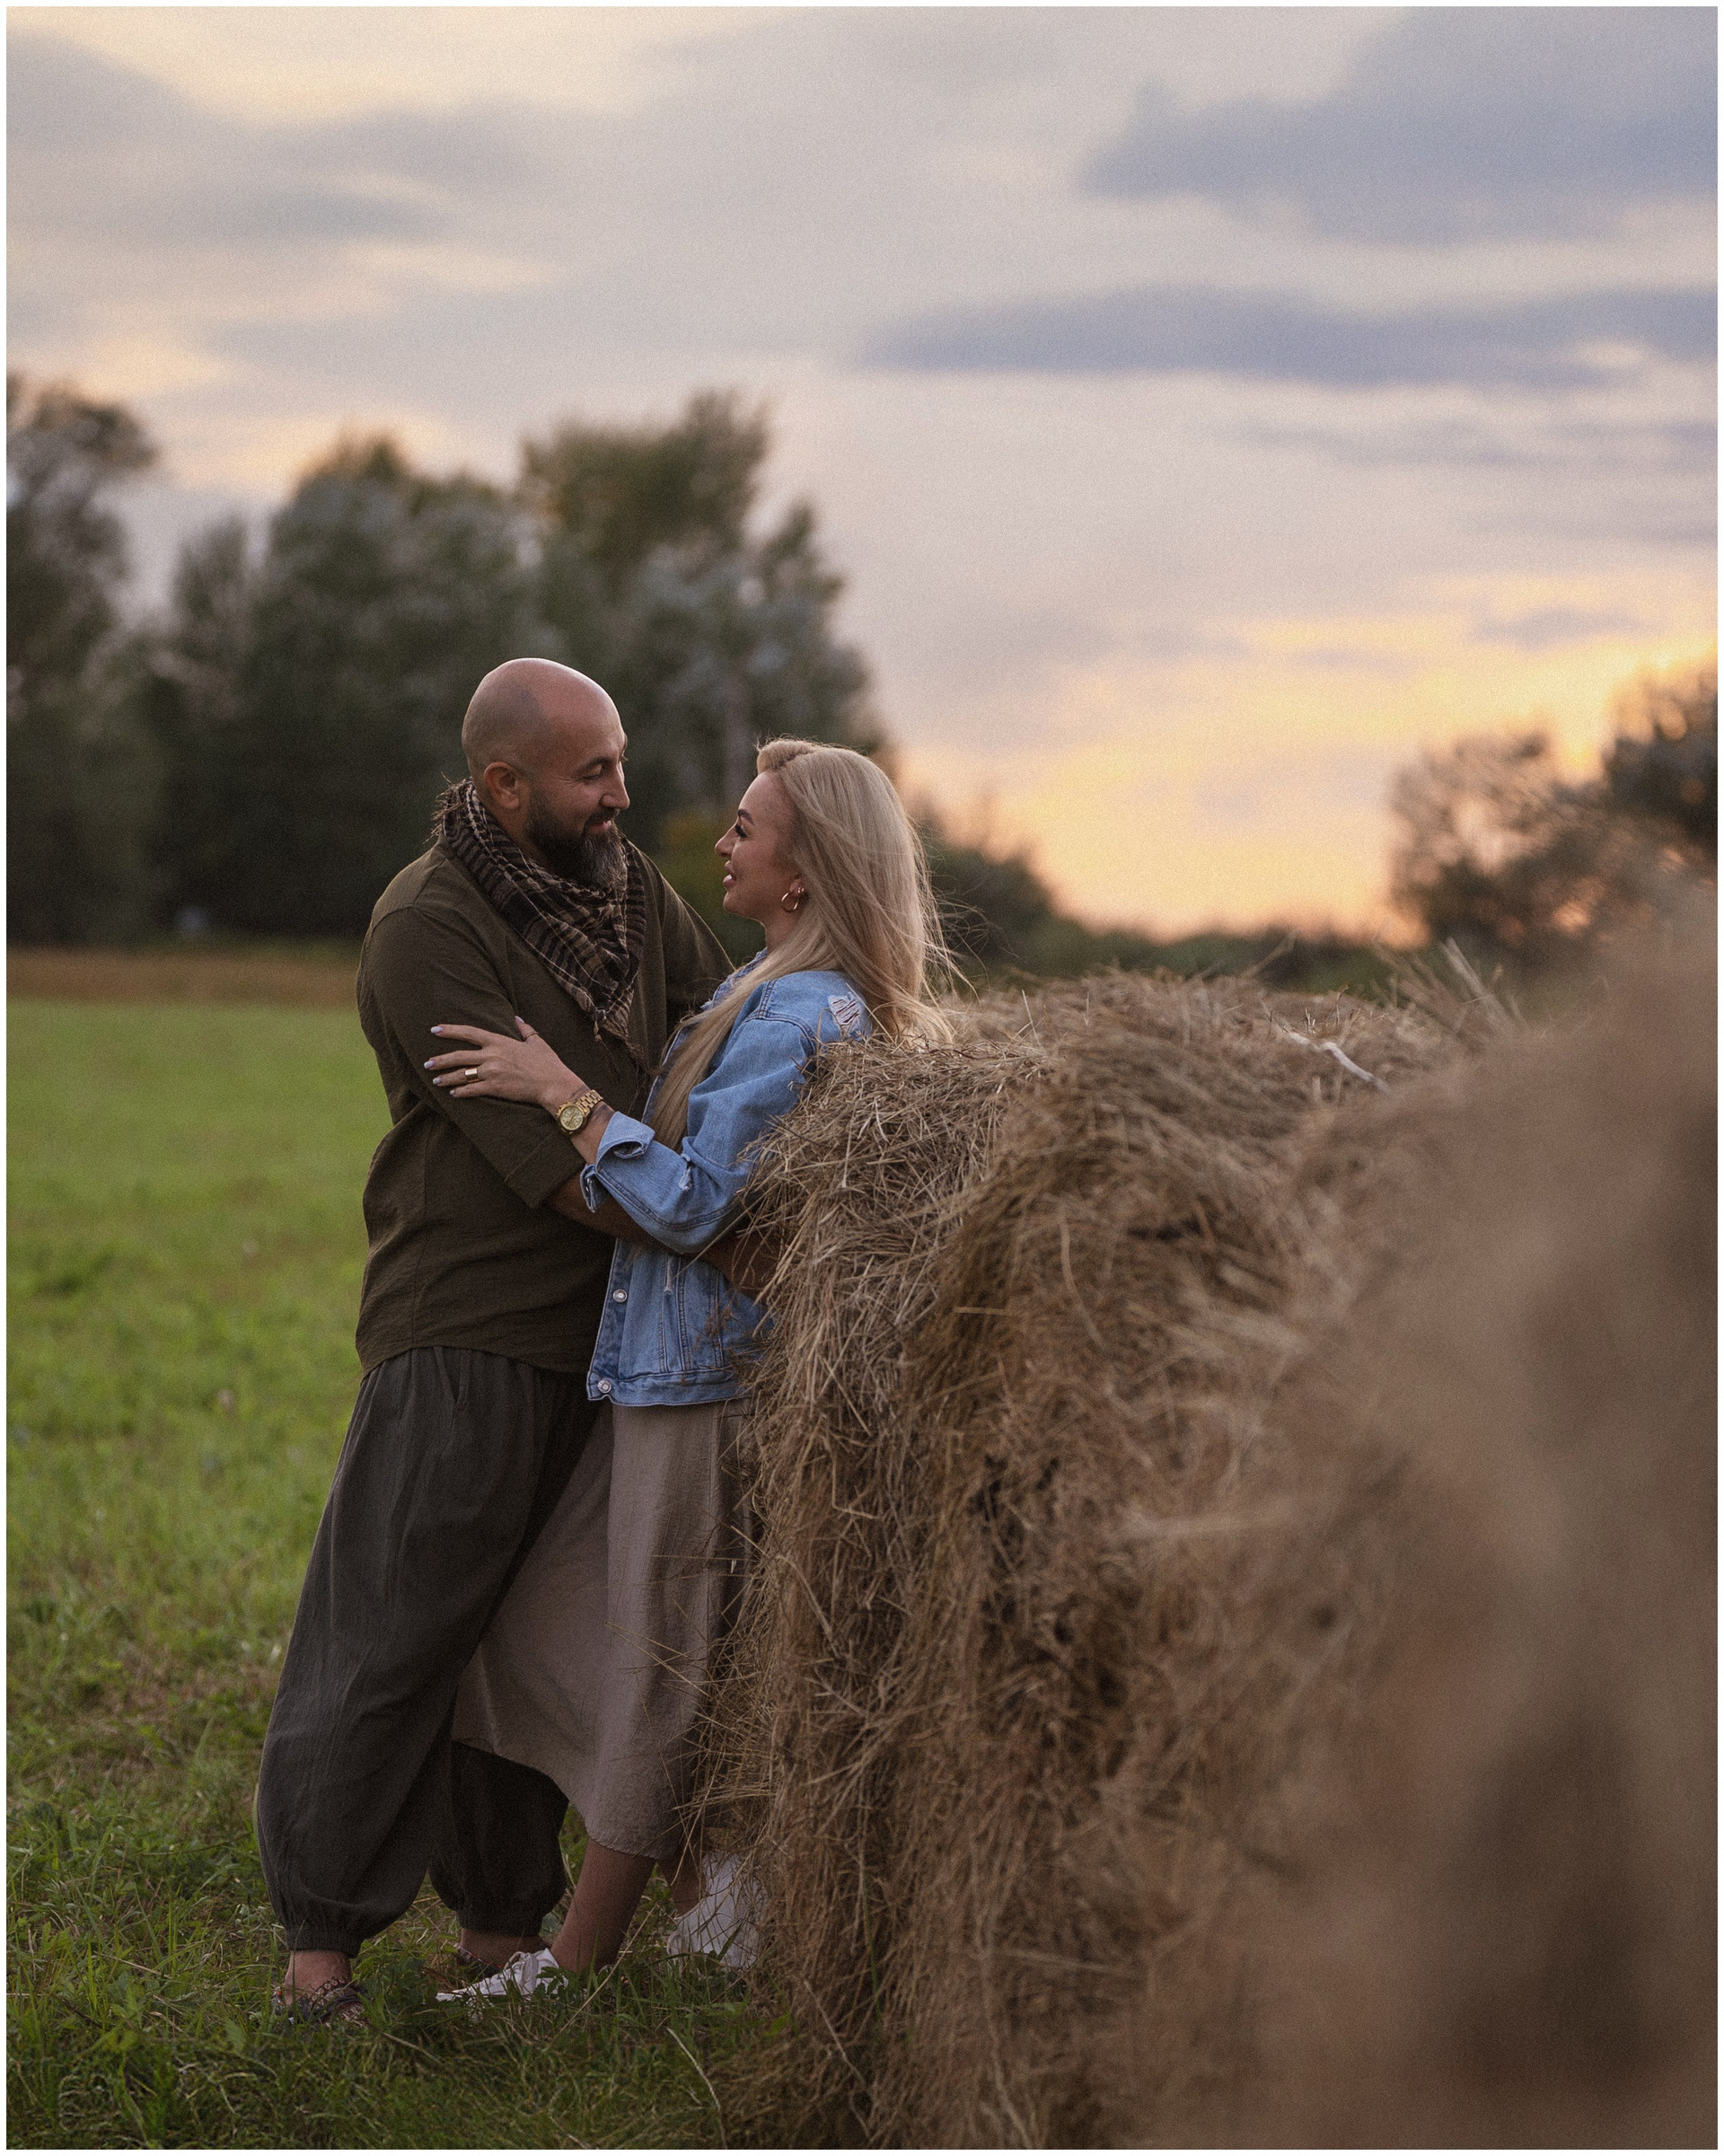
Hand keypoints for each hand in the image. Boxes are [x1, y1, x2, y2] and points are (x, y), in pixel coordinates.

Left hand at [426, 1017, 584, 1114]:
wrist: (553, 1084)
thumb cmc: (548, 1063)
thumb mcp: (537, 1042)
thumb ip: (524, 1029)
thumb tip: (516, 1018)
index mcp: (500, 1041)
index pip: (469, 1032)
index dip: (450, 1030)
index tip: (435, 1030)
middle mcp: (492, 1055)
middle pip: (459, 1056)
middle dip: (441, 1060)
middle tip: (427, 1063)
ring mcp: (492, 1072)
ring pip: (462, 1074)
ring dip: (446, 1078)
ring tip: (436, 1081)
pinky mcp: (495, 1088)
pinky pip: (472, 1090)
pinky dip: (461, 1092)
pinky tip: (453, 1094)